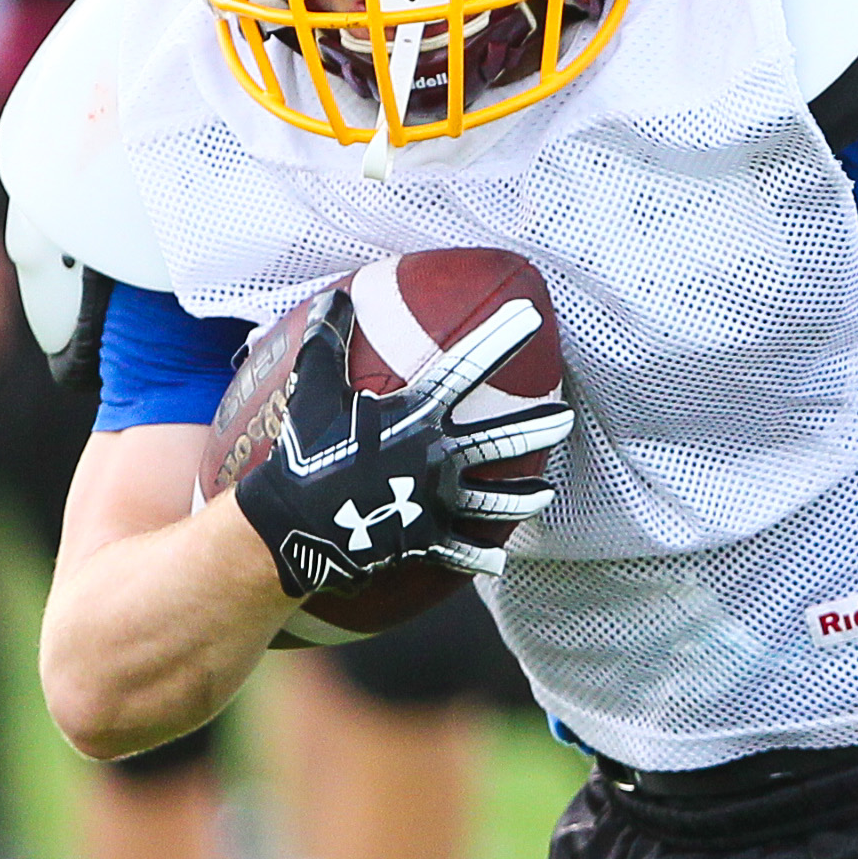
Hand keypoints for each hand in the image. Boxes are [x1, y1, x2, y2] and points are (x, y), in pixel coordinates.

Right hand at [228, 287, 573, 602]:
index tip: (531, 317)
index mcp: (418, 416)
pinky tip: (497, 561)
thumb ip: (328, 342)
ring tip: (544, 493)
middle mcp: (439, 456)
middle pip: (503, 440)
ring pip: (497, 501)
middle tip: (565, 419)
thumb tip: (334, 296)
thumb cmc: (304, 451)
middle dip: (539, 429)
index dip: (500, 339)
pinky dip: (479, 558)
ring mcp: (438, 501)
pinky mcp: (427, 540)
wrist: (292, 524)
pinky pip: (462, 551)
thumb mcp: (313, 390)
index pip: (468, 368)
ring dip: (524, 497)